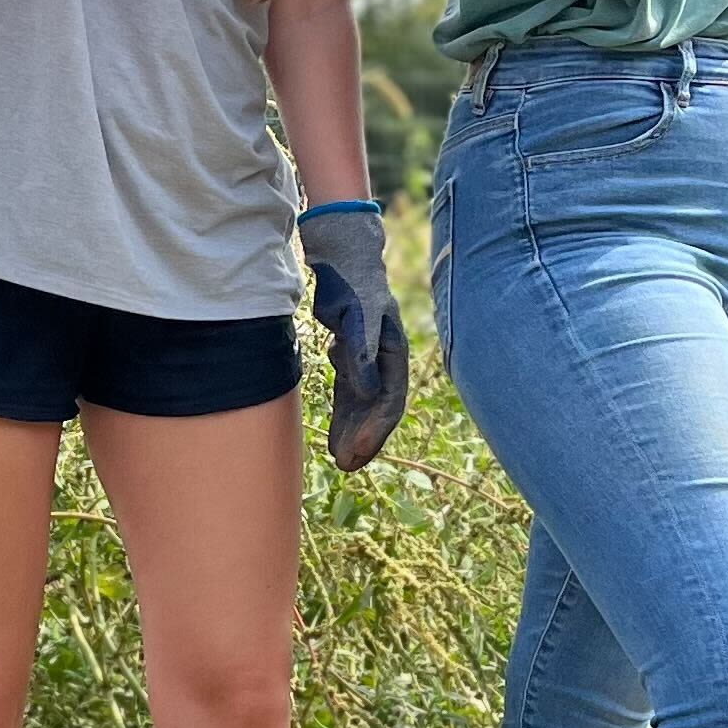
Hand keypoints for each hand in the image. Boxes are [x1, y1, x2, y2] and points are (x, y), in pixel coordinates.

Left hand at [299, 201, 409, 470]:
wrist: (343, 260)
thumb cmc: (353, 285)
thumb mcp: (358, 318)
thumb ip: (362, 354)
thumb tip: (368, 394)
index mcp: (394, 354)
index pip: (390, 401)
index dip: (375, 430)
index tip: (357, 452)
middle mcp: (384, 362)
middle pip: (377, 410)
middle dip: (364, 439)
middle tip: (345, 467)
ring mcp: (368, 361)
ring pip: (362, 406)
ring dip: (352, 431)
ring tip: (338, 459)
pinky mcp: (351, 359)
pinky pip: (348, 395)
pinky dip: (342, 415)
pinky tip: (333, 436)